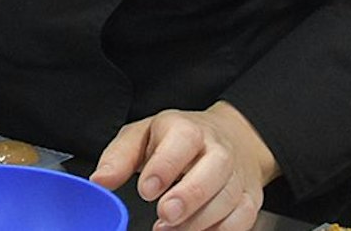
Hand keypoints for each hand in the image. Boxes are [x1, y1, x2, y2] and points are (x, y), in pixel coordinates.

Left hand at [90, 102, 277, 230]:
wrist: (227, 138)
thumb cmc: (176, 140)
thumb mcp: (142, 137)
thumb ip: (119, 158)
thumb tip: (100, 181)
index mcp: (188, 129)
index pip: (183, 140)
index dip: (165, 166)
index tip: (147, 189)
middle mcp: (218, 149)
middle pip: (215, 168)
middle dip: (190, 195)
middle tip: (165, 215)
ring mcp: (237, 174)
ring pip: (229, 198)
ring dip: (200, 220)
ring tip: (170, 229)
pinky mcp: (250, 197)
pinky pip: (243, 219)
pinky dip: (221, 230)